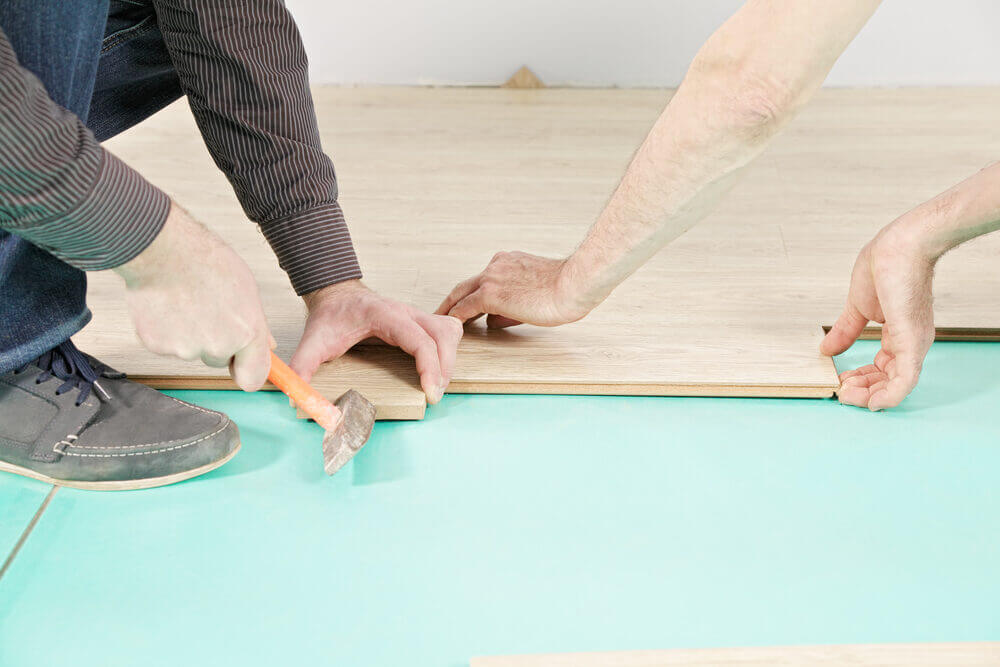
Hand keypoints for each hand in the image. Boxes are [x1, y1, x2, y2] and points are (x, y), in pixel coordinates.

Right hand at [114, 203, 272, 391]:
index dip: (247, 372)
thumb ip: (256, 324)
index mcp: (247, 332)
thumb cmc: (204, 260)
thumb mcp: (246, 289)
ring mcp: (186, 349)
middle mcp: (218, 345)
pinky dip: (167, 331)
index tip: (243, 366)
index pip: (254, 378)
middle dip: (216, 342)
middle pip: (220, 360)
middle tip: (208, 310)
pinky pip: (167, 346)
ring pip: (193, 352)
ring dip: (190, 335)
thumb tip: (266, 345)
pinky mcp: (158, 346)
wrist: (162, 249)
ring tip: (187, 302)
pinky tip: (168, 306)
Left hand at [292, 280, 462, 403]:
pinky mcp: (420, 320)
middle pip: (443, 335)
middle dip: (444, 368)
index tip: (429, 393)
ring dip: (449, 360)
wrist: (335, 295)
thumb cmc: (329, 317)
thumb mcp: (312, 341)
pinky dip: (448, 351)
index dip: (430, 367)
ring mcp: (416, 314)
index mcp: (384, 315)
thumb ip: (302, 367)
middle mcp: (406, 312)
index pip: (420, 339)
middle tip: (433, 396)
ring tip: (437, 386)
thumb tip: (295, 396)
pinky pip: (447, 331)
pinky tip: (439, 368)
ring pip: (449, 332)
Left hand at [436, 251, 593, 327]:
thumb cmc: (568, 290)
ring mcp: (491, 278)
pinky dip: (454, 319)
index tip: (466, 306)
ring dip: (449, 310)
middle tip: (440, 314)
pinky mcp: (490, 294)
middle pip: (465, 285)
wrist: (574, 284)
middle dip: (452, 300)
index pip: (484, 279)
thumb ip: (512, 306)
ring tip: (438, 324)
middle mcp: (496, 265)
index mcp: (509, 261)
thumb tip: (492, 322)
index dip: (472, 294)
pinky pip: (464, 309)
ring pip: (461, 295)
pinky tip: (447, 329)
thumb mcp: (537, 294)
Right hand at [820, 225, 935, 410]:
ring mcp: (913, 343)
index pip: (883, 367)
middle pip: (889, 380)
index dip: (860, 377)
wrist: (900, 247)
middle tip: (841, 392)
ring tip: (848, 397)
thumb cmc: (886, 265)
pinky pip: (905, 380)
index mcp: (900, 333)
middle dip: (863, 390)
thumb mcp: (858, 306)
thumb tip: (826, 348)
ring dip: (871, 397)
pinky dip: (890, 396)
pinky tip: (874, 403)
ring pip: (897, 386)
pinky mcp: (911, 341)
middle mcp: (911, 341)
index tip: (840, 378)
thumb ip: (845, 330)